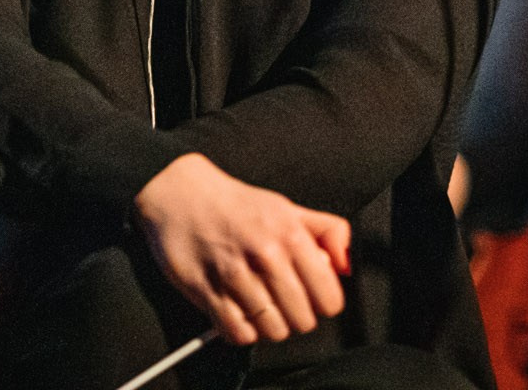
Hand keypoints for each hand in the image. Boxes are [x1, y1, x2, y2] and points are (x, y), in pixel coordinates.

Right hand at [132, 153, 349, 345]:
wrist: (181, 193)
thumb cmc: (236, 205)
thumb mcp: (288, 207)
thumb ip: (328, 232)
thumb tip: (346, 264)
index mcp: (290, 233)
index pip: (328, 297)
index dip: (324, 303)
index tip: (313, 298)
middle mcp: (265, 254)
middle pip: (302, 320)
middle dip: (297, 317)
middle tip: (285, 303)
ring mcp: (234, 273)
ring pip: (272, 330)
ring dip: (270, 326)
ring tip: (261, 307)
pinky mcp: (205, 290)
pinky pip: (238, 334)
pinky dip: (242, 331)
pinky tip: (239, 312)